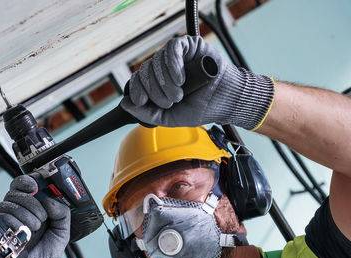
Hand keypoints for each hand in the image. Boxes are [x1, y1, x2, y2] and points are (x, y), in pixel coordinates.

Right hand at [0, 175, 70, 257]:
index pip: (28, 185)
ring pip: (11, 200)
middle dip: (33, 202)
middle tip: (42, 217)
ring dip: (26, 213)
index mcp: (36, 209)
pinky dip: (14, 220)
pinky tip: (22, 232)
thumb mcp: (62, 234)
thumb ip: (63, 214)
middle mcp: (20, 210)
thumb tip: (52, 200)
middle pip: (18, 189)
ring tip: (34, 229)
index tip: (36, 186)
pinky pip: (2, 213)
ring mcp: (8, 218)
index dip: (30, 180)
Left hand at [120, 35, 274, 129]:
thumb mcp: (169, 118)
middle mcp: (164, 68)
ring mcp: (176, 56)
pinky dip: (172, 64)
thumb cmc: (200, 108)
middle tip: (170, 102)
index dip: (136, 90)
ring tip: (178, 94)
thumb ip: (147, 113)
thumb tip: (126, 104)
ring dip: (165, 81)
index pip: (138, 80)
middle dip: (154, 90)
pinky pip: (172, 49)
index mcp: (158, 83)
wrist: (224, 102)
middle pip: (145, 71)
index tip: (141, 101)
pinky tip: (180, 78)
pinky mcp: (188, 46)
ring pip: (156, 60)